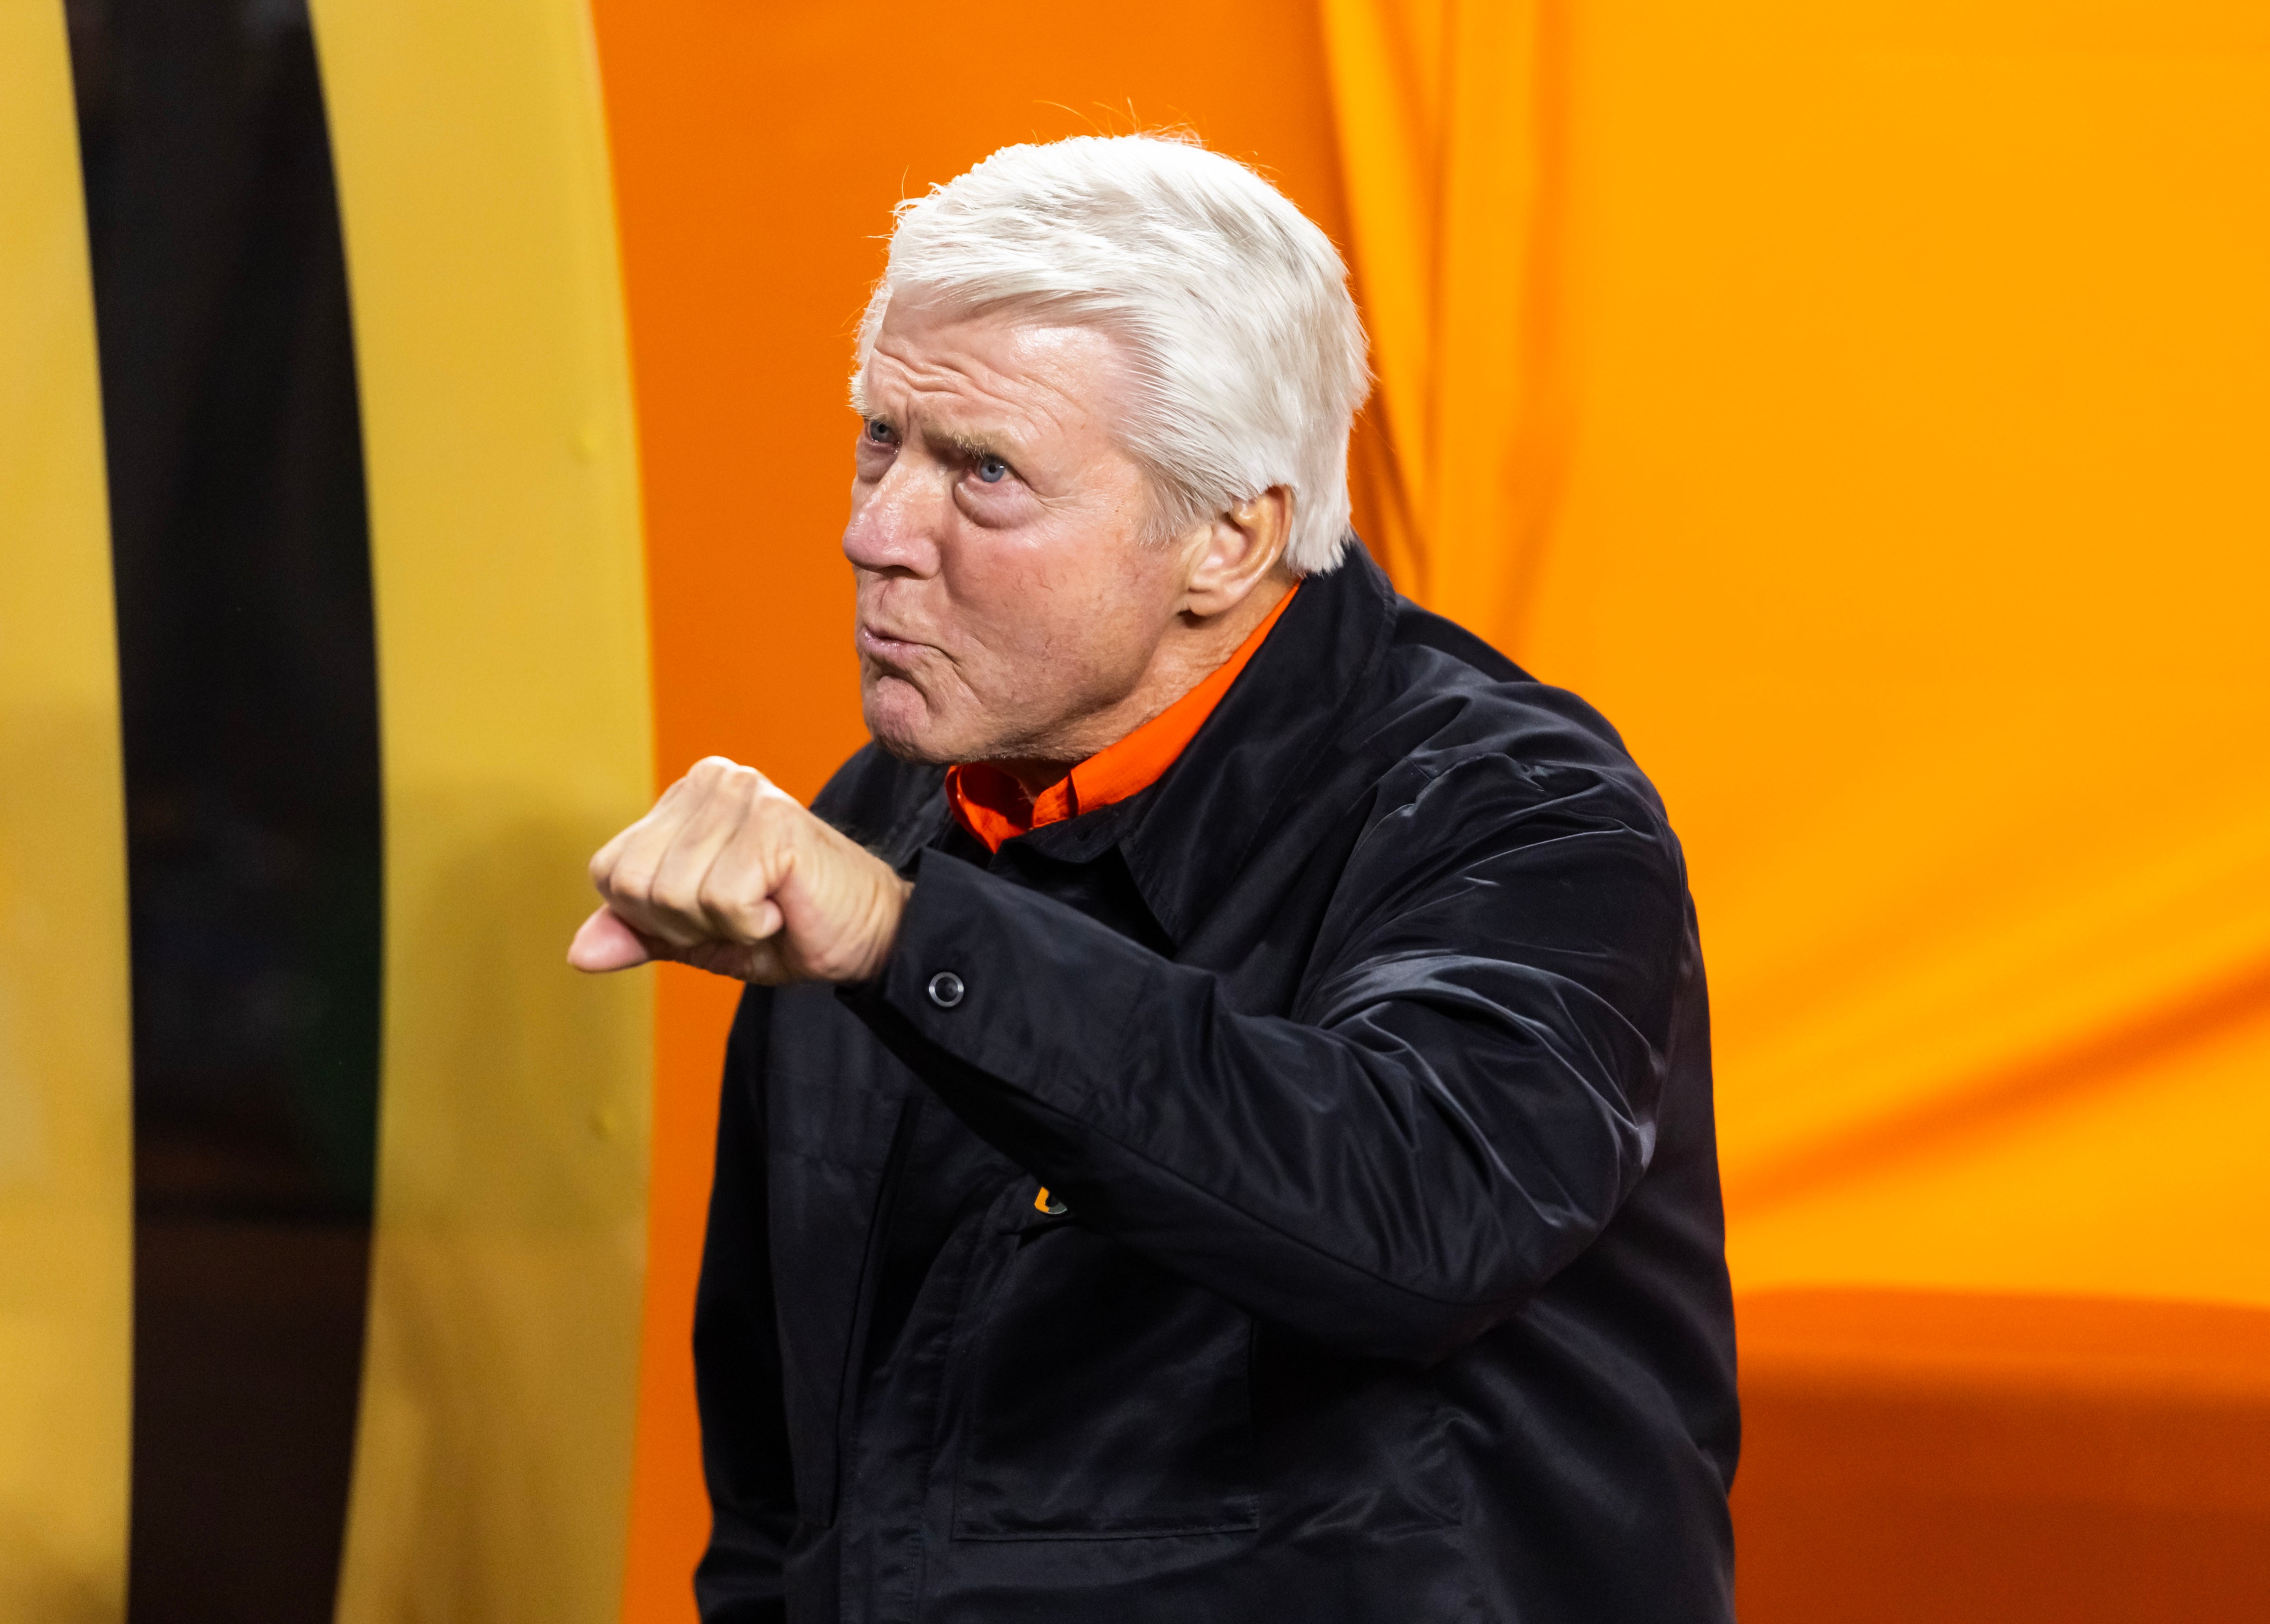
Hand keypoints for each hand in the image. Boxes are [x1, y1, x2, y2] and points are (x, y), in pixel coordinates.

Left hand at [568, 756, 911, 983]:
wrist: (870, 936)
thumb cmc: (787, 928)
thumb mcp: (696, 937)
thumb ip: (637, 934)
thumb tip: (578, 953)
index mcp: (684, 797)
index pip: (609, 872)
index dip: (652, 918)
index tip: (713, 912)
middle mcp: (711, 779)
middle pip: (633, 884)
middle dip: (682, 925)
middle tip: (743, 913)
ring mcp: (743, 795)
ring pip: (672, 894)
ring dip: (720, 927)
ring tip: (766, 907)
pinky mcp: (773, 823)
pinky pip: (720, 901)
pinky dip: (751, 925)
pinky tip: (784, 904)